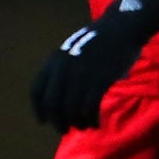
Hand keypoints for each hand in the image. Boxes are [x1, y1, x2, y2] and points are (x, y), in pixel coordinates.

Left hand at [31, 0, 158, 130]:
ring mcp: (80, 75)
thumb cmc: (99, 41)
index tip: (43, 121)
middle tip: (65, 130)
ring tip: (84, 126)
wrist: (122, 28)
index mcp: (54, 61)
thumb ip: (64, 72)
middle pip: (53, 105)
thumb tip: (60, 101)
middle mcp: (63, 68)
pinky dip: (91, 120)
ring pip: (71, 110)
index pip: (37, 91)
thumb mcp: (72, 51)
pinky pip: (89, 109)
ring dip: (77, 123)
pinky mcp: (99, 81)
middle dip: (58, 121)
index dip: (38, 110)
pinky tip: (96, 123)